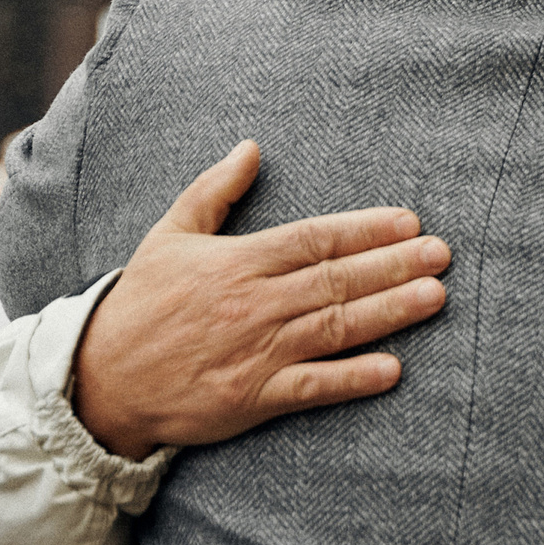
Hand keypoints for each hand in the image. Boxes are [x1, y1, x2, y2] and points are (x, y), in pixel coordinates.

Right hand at [73, 141, 451, 458]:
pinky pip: (312, 387)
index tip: (409, 221)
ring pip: (334, 327)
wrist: (100, 380)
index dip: (364, 229)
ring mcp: (256, 352)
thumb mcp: (169, 236)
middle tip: (442, 254)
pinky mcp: (253, 397)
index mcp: (238, 263)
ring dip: (389, 313)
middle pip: (336, 279)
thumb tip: (250, 147)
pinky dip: (352, 379)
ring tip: (435, 297)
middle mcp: (254, 305)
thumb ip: (213, 191)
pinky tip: (393, 370)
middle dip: (393, 265)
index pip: (314, 239)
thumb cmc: (141, 305)